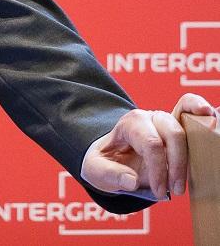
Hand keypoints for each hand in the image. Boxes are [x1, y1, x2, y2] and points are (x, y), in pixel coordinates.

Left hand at [82, 93, 218, 199]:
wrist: (110, 156)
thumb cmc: (104, 161)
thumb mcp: (94, 170)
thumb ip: (109, 175)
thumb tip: (132, 180)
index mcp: (129, 124)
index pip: (152, 144)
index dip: (159, 170)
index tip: (159, 193)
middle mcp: (148, 117)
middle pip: (173, 133)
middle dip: (177, 165)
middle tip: (174, 191)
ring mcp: (163, 120)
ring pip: (185, 125)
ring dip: (191, 155)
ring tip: (184, 180)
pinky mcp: (176, 127)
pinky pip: (189, 110)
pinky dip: (200, 110)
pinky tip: (211, 115)